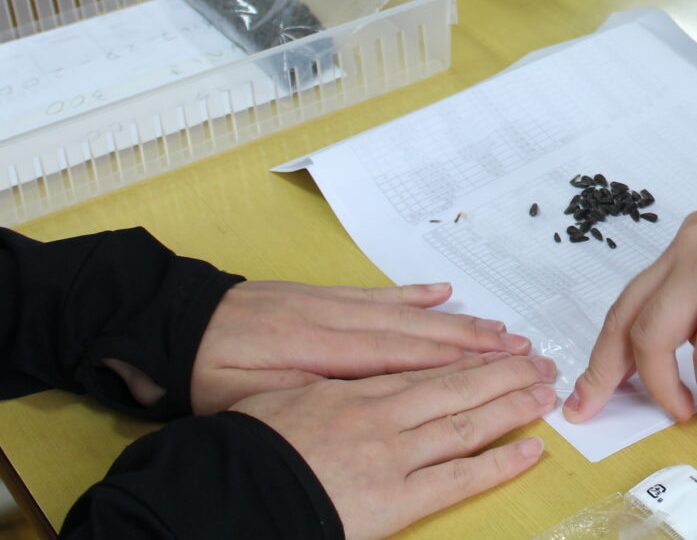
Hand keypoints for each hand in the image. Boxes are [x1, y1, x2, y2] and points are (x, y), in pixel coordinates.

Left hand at [105, 280, 531, 412]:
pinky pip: (378, 293)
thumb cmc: (206, 372)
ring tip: (502, 329)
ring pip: (406, 313)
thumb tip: (361, 403)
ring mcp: (332, 303)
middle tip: (523, 350)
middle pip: (418, 334)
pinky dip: (414, 294)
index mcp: (320, 352)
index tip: (497, 369)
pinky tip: (444, 292)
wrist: (173, 321)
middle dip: (474, 344)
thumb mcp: (250, 402)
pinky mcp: (323, 295)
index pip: (400, 359)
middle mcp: (336, 321)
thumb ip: (308, 400)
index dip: (452, 365)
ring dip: (456, 322)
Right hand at [234, 351, 556, 539]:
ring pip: (466, 424)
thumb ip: (324, 391)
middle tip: (542, 361)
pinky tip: (530, 451)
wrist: (228, 493)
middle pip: (456, 386)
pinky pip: (459, 478)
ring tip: (546, 393)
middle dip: (503, 372)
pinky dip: (499, 463)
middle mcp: (382, 416)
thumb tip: (349, 381)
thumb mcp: (281, 403)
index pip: (424, 368)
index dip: (466, 356)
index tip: (498, 345)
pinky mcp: (397, 499)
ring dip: (511, 406)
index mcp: (355, 392)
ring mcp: (393, 456)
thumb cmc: (246, 452)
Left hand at [563, 190, 696, 424]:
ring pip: (653, 340)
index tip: (595, 379)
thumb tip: (687, 345)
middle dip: (603, 370)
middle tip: (590, 407)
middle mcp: (694, 245)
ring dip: (661, 388)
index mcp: (695, 236)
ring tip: (680, 412)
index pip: (633, 295)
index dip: (609, 343)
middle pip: (625, 316)